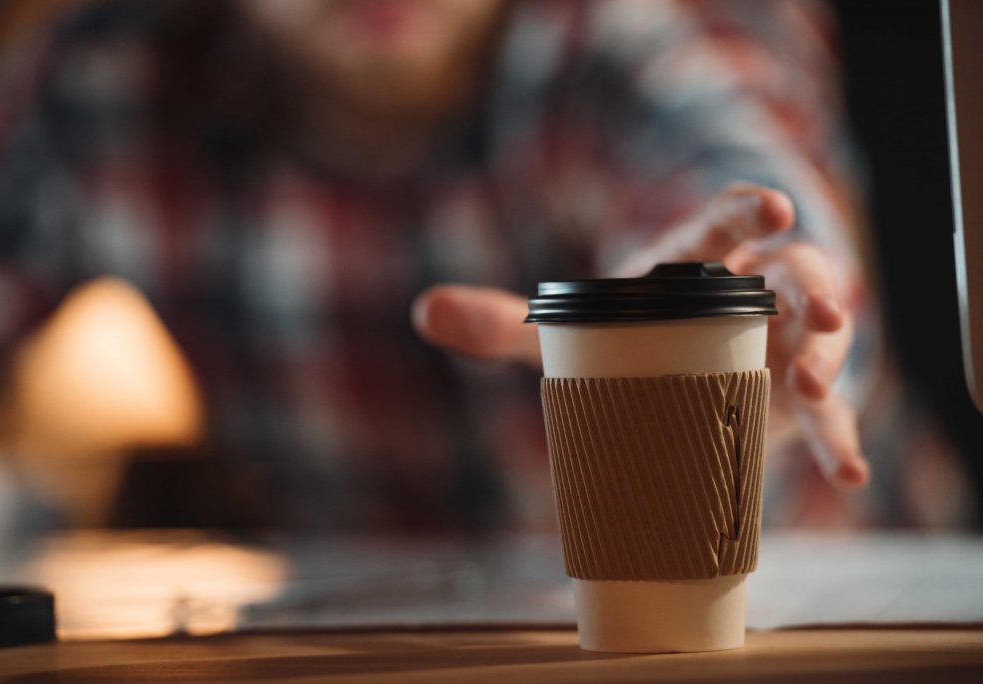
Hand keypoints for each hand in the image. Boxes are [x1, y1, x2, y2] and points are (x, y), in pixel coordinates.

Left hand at [411, 184, 868, 488]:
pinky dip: (839, 441)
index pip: (724, 225)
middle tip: (810, 312)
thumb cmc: (627, 332)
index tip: (772, 204)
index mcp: (694, 263)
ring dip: (827, 359)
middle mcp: (749, 294)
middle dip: (808, 287)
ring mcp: (778, 344)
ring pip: (819, 338)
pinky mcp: (790, 397)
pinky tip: (850, 476)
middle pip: (792, 273)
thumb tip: (422, 310)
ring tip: (813, 390)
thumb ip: (504, 323)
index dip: (748, 211)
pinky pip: (828, 416)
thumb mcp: (571, 327)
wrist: (673, 368)